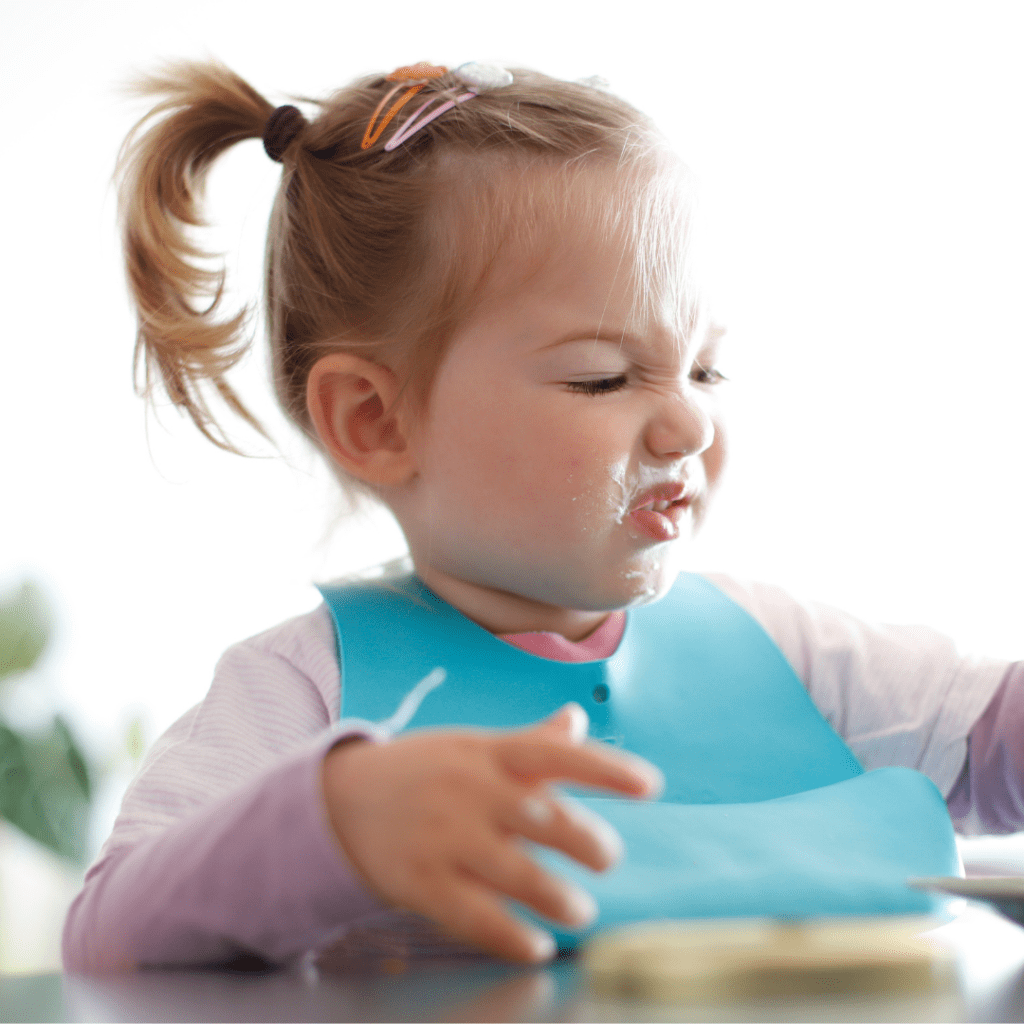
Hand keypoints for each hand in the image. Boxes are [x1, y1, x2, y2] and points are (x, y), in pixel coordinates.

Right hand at [320, 703, 662, 962]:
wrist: (340, 800)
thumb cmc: (426, 770)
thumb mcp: (474, 748)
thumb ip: (531, 742)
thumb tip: (578, 719)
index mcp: (488, 753)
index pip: (556, 754)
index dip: (606, 769)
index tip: (651, 786)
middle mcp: (470, 791)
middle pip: (542, 816)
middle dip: (586, 841)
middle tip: (608, 857)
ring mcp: (444, 838)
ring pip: (516, 873)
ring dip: (557, 897)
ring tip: (579, 911)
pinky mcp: (421, 882)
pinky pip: (474, 917)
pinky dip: (511, 936)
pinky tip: (537, 945)